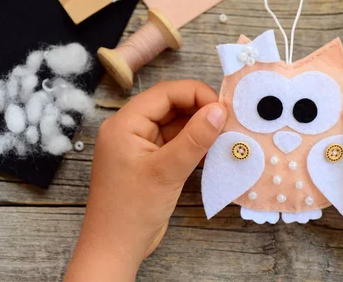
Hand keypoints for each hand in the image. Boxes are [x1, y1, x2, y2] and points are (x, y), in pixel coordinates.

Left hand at [64, 80, 226, 281]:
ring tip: (224, 134)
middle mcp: (130, 129)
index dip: (195, 94)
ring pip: (175, 124)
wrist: (115, 249)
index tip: (222, 107)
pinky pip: (174, 142)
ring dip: (198, 127)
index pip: (164, 93)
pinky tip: (212, 149)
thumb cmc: (132, 210)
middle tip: (227, 121)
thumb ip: (194, 138)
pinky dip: (193, 144)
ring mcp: (140, 146)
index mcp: (125, 123)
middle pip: (170, 106)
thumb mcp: (167, 171)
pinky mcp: (150, 161)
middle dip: (199, 110)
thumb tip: (219, 110)